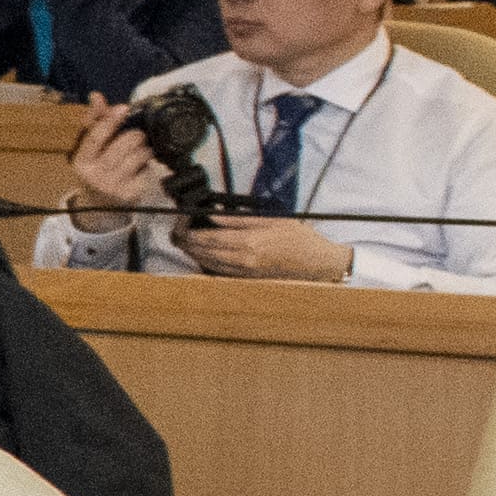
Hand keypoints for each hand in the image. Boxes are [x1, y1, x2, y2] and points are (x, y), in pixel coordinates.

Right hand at [61, 107, 177, 217]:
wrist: (98, 207)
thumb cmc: (94, 170)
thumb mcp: (88, 150)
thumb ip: (94, 122)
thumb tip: (96, 96)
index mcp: (81, 161)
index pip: (95, 137)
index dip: (110, 120)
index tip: (124, 108)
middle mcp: (95, 175)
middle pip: (125, 143)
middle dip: (135, 135)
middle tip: (134, 138)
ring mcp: (114, 186)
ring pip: (140, 154)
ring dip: (144, 149)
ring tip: (138, 153)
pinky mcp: (132, 194)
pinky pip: (148, 169)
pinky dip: (147, 165)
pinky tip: (140, 168)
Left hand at [188, 211, 349, 283]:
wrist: (318, 263)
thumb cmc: (299, 238)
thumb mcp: (272, 220)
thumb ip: (239, 220)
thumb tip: (212, 216)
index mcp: (249, 241)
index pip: (208, 237)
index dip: (189, 229)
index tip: (181, 220)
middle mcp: (243, 259)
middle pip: (202, 251)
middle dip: (185, 241)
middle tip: (177, 230)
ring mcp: (244, 272)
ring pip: (206, 263)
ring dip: (192, 252)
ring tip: (184, 240)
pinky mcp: (247, 279)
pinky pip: (218, 272)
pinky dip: (205, 262)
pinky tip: (201, 254)